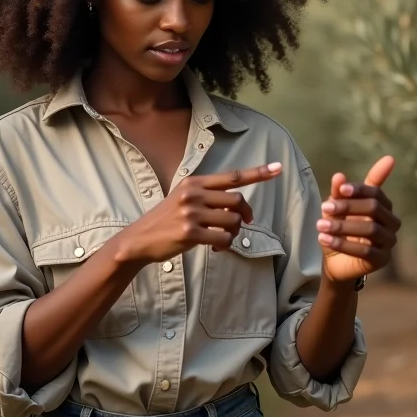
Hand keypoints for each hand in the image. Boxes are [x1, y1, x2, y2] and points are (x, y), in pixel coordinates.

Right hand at [115, 162, 281, 265]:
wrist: (139, 239)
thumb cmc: (166, 220)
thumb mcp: (183, 198)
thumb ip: (207, 196)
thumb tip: (238, 206)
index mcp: (194, 183)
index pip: (232, 176)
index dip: (258, 172)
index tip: (278, 168)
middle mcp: (194, 194)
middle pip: (238, 201)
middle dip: (245, 215)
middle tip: (242, 224)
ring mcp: (191, 213)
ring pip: (233, 221)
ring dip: (233, 232)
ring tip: (222, 237)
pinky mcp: (190, 233)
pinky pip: (224, 239)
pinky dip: (225, 246)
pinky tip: (215, 248)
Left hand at [316, 156, 400, 282]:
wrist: (335, 261)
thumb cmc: (339, 230)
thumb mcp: (334, 210)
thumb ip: (338, 194)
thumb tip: (339, 176)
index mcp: (381, 205)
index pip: (376, 191)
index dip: (360, 188)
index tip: (341, 188)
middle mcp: (390, 221)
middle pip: (374, 207)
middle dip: (348, 206)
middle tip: (324, 207)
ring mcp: (389, 241)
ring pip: (371, 229)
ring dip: (342, 226)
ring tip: (320, 225)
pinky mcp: (383, 259)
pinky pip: (366, 251)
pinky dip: (343, 244)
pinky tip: (324, 239)